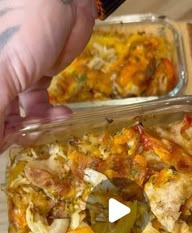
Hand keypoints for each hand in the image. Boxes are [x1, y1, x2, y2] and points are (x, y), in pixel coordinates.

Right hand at [0, 0, 95, 150]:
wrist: (64, 0)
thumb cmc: (26, 27)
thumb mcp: (2, 73)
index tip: (8, 139)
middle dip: (12, 132)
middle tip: (29, 131)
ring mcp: (11, 82)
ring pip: (15, 119)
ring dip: (33, 126)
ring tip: (47, 122)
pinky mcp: (33, 80)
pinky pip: (37, 108)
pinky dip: (50, 115)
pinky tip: (63, 113)